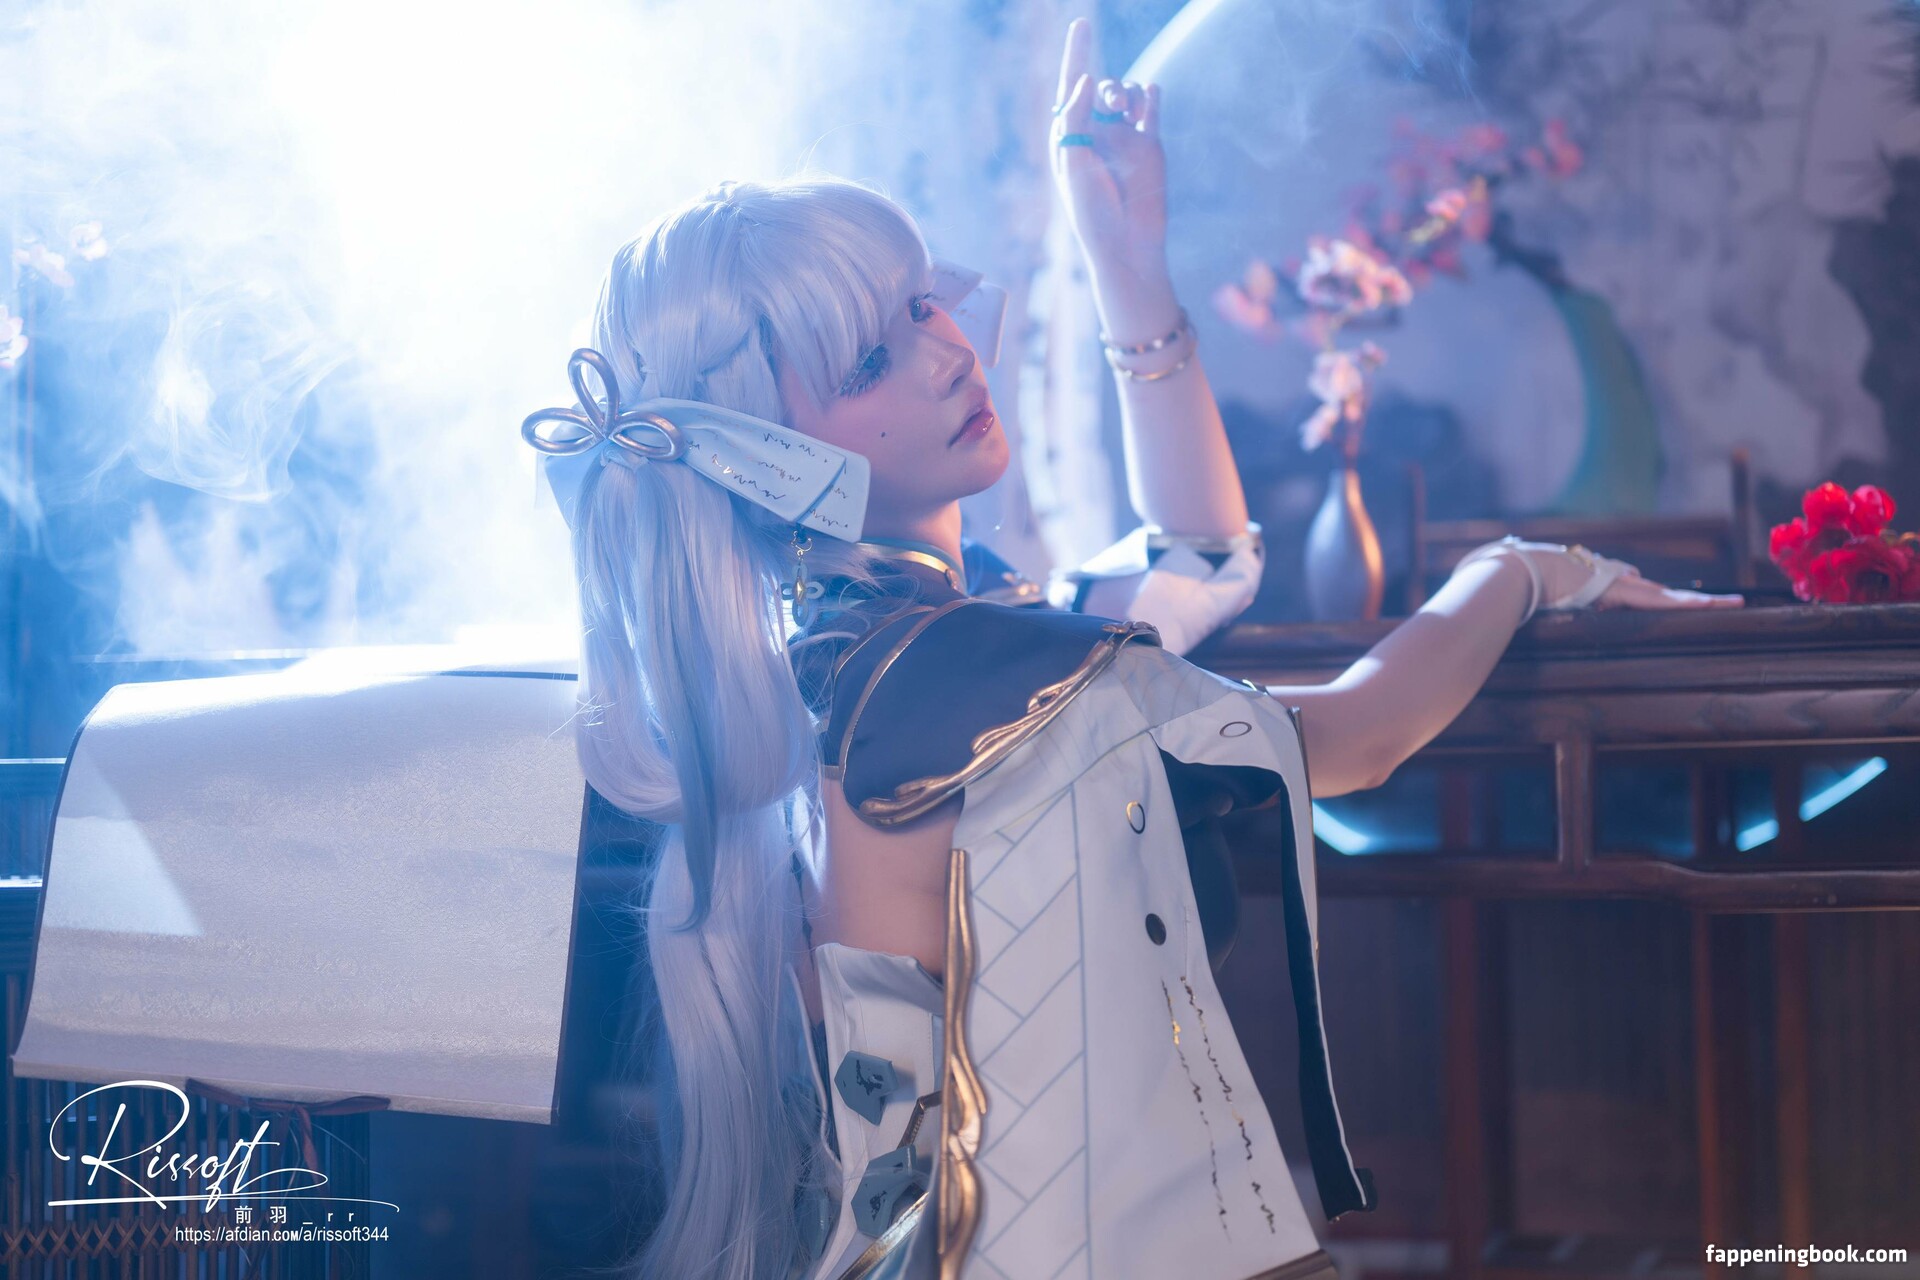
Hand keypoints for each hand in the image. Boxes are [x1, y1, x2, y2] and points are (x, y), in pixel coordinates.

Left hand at [1050, 17, 1167, 283]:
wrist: (1127, 244)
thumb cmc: (1092, 213)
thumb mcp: (1075, 166)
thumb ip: (1075, 121)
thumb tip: (1081, 81)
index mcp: (1070, 136)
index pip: (1070, 88)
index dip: (1076, 55)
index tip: (1082, 23)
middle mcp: (1097, 132)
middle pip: (1101, 89)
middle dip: (1107, 88)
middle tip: (1114, 102)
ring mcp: (1124, 137)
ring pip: (1128, 94)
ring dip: (1128, 91)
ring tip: (1128, 107)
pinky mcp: (1150, 144)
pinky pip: (1151, 108)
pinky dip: (1151, 96)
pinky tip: (1150, 96)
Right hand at [1458, 537, 1746, 613]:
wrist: (1504, 573)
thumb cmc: (1495, 581)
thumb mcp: (1503, 590)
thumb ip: (1498, 597)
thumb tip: (1466, 613)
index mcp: (1577, 578)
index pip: (1613, 585)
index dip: (1632, 588)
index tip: (1643, 588)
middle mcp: (1600, 576)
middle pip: (1643, 588)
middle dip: (1673, 597)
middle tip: (1710, 602)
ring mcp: (1610, 584)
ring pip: (1661, 595)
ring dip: (1696, 602)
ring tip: (1731, 604)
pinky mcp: (1620, 594)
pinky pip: (1662, 602)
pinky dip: (1690, 605)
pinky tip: (1718, 606)